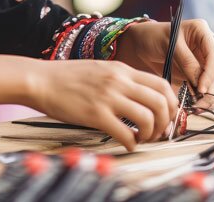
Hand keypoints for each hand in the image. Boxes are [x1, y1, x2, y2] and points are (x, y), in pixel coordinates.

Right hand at [25, 59, 177, 150]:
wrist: (41, 80)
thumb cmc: (67, 77)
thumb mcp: (101, 69)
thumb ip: (121, 79)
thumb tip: (140, 96)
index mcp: (122, 70)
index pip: (161, 84)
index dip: (171, 103)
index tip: (168, 115)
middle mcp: (119, 81)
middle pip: (161, 101)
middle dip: (166, 121)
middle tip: (158, 131)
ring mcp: (108, 97)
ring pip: (148, 118)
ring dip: (150, 134)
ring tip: (141, 138)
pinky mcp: (96, 114)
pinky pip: (125, 133)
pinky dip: (131, 143)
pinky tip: (126, 144)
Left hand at [114, 19, 213, 109]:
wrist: (142, 44)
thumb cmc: (153, 38)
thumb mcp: (169, 46)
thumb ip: (186, 62)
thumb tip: (200, 83)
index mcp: (202, 32)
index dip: (210, 74)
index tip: (201, 90)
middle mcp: (208, 46)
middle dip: (212, 89)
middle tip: (200, 104)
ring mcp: (205, 60)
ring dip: (210, 96)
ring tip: (197, 108)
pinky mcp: (199, 73)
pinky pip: (207, 87)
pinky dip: (203, 98)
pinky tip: (195, 106)